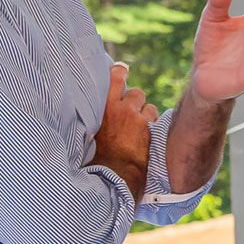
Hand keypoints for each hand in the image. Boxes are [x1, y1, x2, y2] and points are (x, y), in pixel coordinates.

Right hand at [94, 62, 155, 202]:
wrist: (114, 174)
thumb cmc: (97, 157)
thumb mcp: (89, 133)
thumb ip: (94, 118)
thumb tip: (91, 115)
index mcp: (103, 108)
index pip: (115, 78)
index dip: (120, 71)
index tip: (122, 70)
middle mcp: (121, 108)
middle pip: (135, 91)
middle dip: (134, 100)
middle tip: (130, 112)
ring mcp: (137, 117)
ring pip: (147, 104)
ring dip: (145, 112)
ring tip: (138, 127)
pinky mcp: (149, 127)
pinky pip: (154, 116)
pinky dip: (152, 122)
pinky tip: (147, 133)